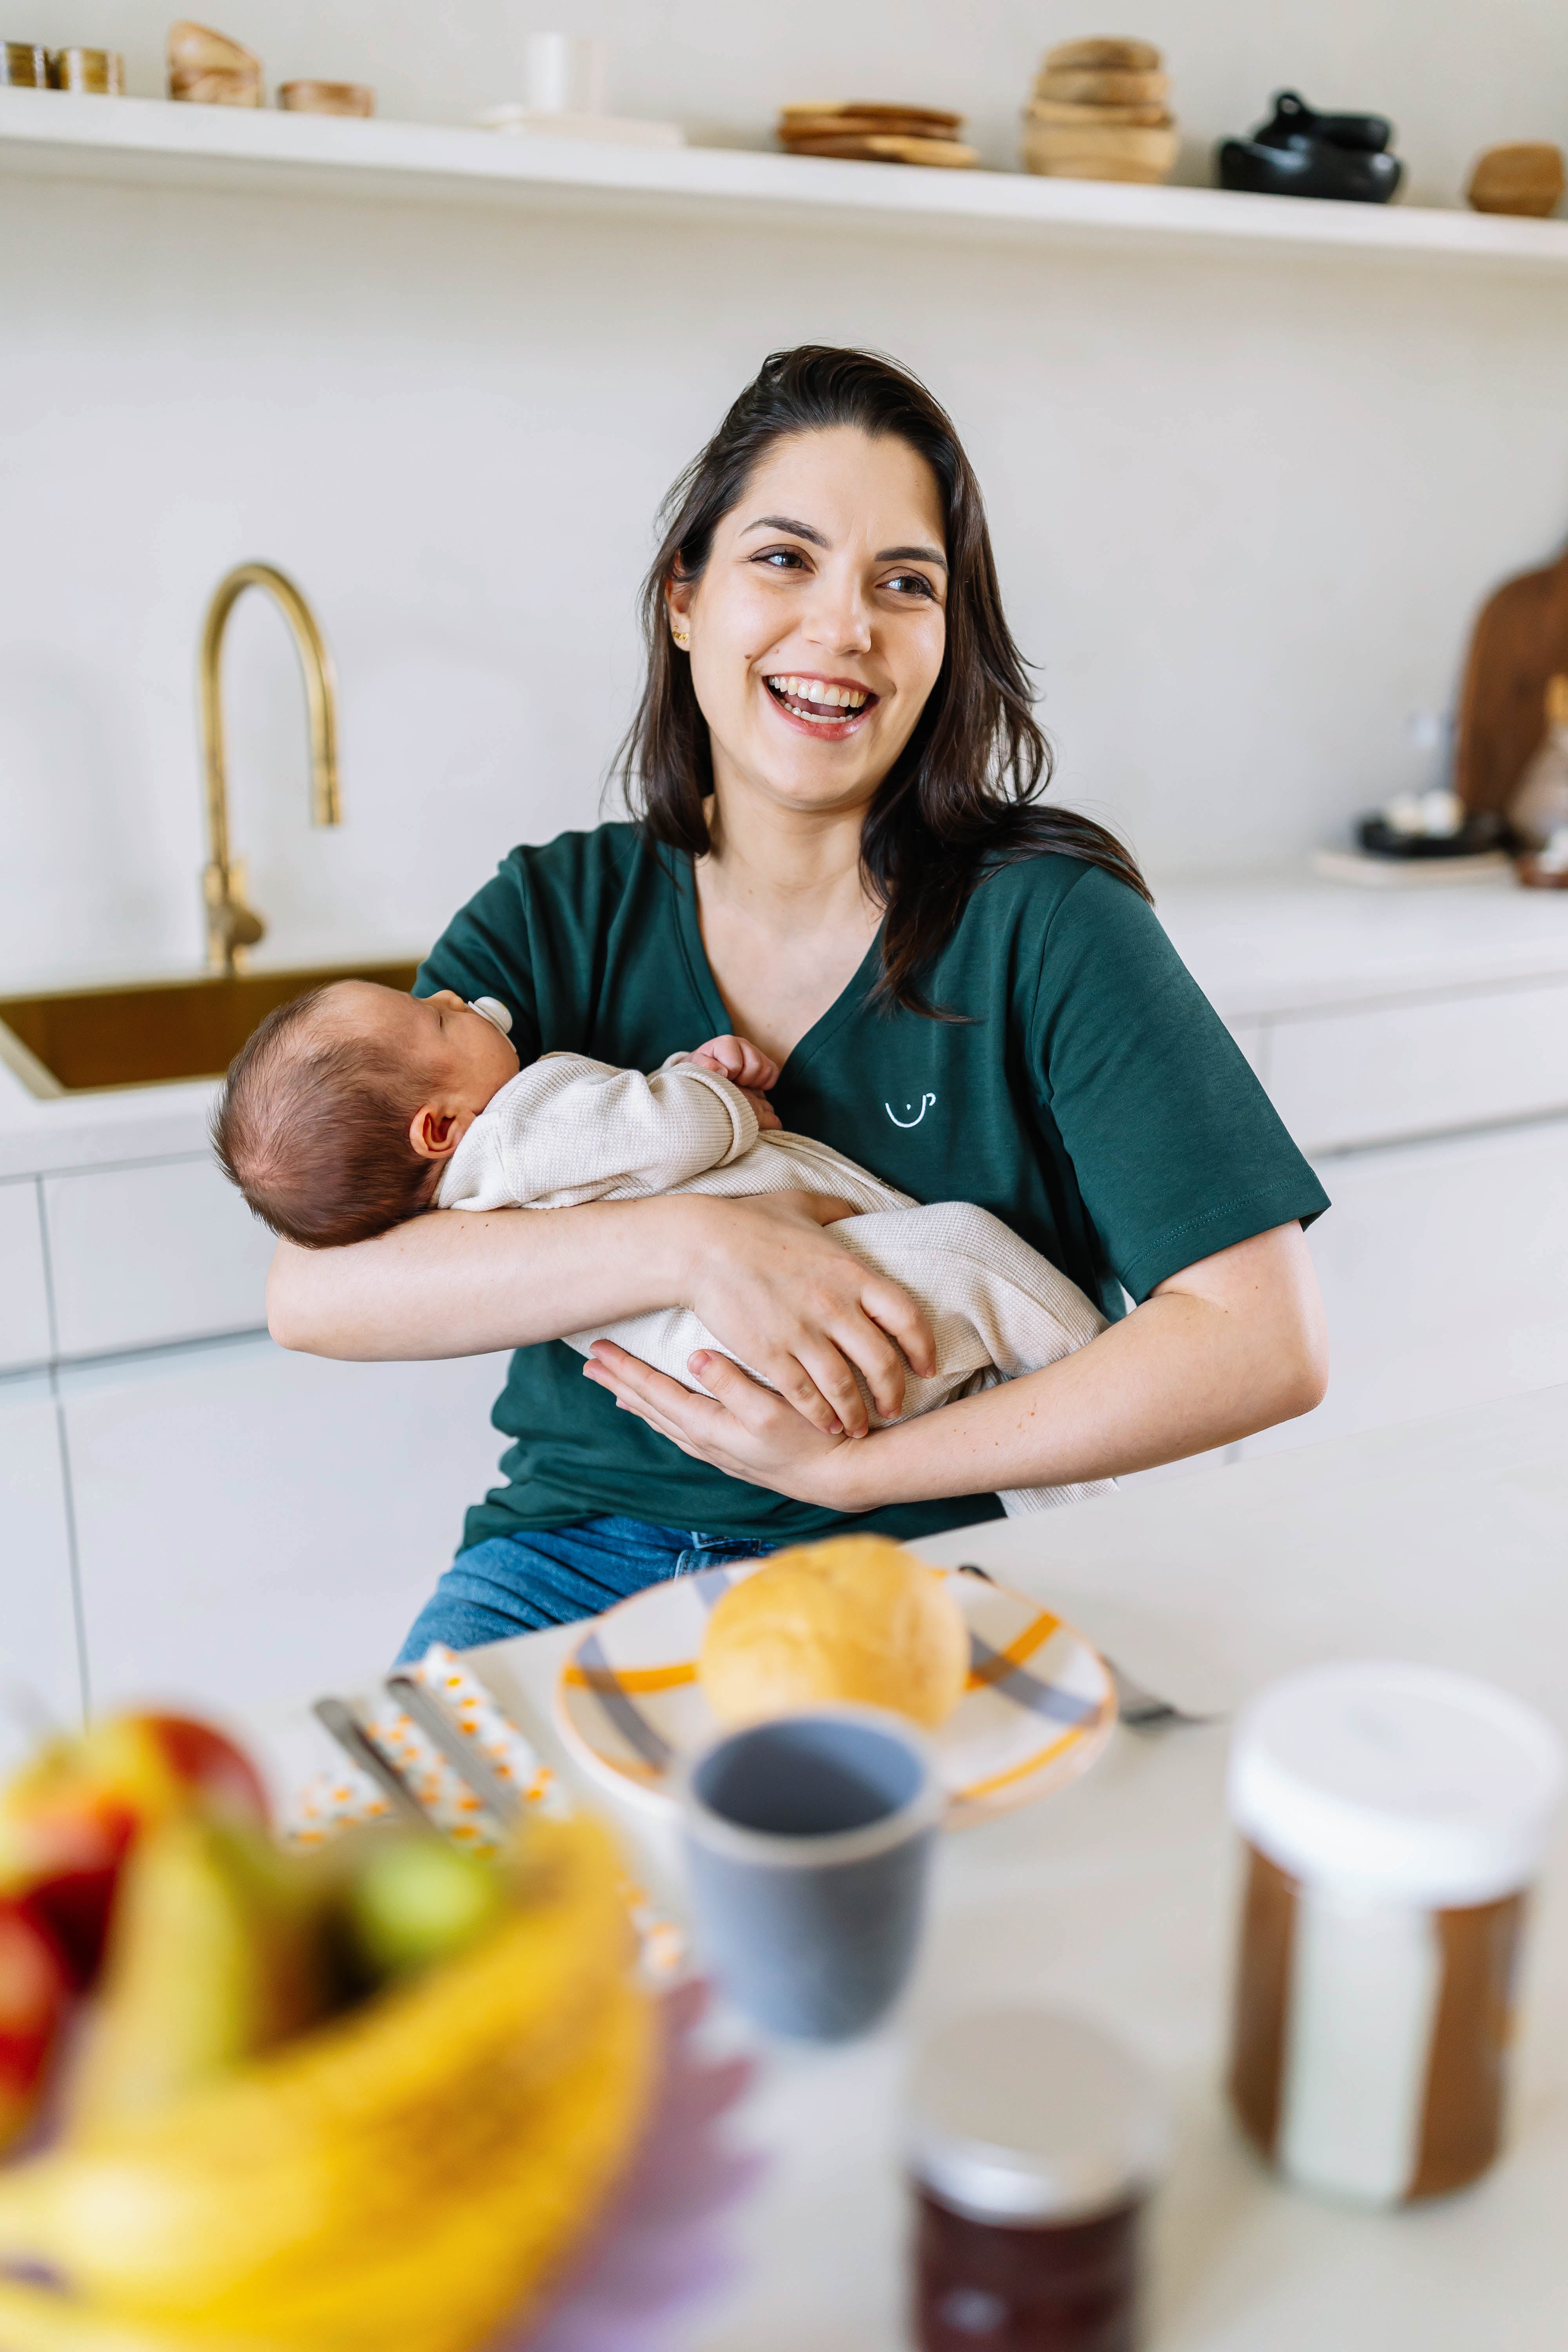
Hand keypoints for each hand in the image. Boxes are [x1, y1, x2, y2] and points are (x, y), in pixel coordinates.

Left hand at [582, 1342, 864, 1506]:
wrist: (843, 1477)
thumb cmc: (814, 1439)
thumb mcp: (773, 1411)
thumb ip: (733, 1384)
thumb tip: (695, 1358)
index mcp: (710, 1427)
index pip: (656, 1392)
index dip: (626, 1369)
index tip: (597, 1350)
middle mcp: (706, 1441)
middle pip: (652, 1407)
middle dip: (621, 1383)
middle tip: (591, 1363)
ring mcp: (719, 1450)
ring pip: (665, 1421)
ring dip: (639, 1401)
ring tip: (617, 1387)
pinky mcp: (734, 1453)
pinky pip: (683, 1430)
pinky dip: (665, 1416)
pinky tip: (665, 1414)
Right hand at [671, 1189, 934, 1437]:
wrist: (698, 1245)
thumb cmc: (748, 1222)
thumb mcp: (801, 1203)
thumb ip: (837, 1207)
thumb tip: (858, 1209)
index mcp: (851, 1271)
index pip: (907, 1317)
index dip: (923, 1347)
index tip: (926, 1366)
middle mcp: (834, 1306)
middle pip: (881, 1362)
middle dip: (894, 1393)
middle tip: (894, 1408)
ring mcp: (803, 1333)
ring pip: (845, 1387)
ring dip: (857, 1414)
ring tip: (859, 1427)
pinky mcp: (771, 1354)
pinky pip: (806, 1396)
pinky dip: (821, 1416)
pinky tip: (826, 1426)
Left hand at [682, 1034, 779, 1090]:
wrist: (706, 1070)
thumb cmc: (700, 1069)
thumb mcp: (695, 1067)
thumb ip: (704, 1066)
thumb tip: (722, 1071)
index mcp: (726, 1042)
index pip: (736, 1065)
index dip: (728, 1076)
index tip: (721, 1078)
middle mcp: (743, 1043)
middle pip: (755, 1066)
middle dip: (743, 1080)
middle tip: (732, 1082)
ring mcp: (755, 1052)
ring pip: (765, 1070)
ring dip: (753, 1082)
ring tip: (739, 1084)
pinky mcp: (765, 1062)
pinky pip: (773, 1074)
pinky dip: (764, 1083)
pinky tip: (750, 1084)